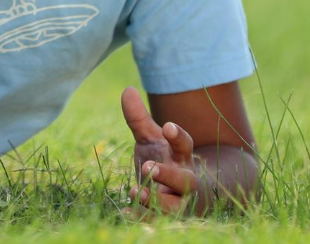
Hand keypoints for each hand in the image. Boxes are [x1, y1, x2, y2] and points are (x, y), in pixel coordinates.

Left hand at [120, 86, 197, 215]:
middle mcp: (184, 180)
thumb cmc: (163, 160)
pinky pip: (156, 221)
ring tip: (137, 192)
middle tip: (148, 167)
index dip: (178, 136)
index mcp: (181, 157)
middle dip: (168, 175)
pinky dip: (143, 218)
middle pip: (185, 181)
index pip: (185, 145)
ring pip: (174, 206)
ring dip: (157, 201)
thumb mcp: (150, 138)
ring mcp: (176, 201)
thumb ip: (139, 118)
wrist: (178, 194)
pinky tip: (126, 212)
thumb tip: (127, 89)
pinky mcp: (164, 216)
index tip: (167, 126)